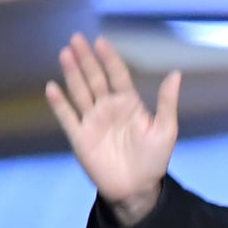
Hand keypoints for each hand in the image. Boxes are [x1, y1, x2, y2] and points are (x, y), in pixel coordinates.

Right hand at [45, 33, 180, 226]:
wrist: (137, 188)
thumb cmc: (154, 159)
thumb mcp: (166, 130)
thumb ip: (167, 102)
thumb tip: (176, 73)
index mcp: (129, 104)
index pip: (117, 75)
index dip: (109, 58)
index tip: (100, 41)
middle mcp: (108, 108)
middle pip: (94, 78)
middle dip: (86, 59)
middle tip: (76, 39)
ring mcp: (92, 121)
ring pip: (80, 92)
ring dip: (72, 73)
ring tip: (66, 54)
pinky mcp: (80, 137)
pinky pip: (67, 117)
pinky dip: (59, 103)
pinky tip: (52, 87)